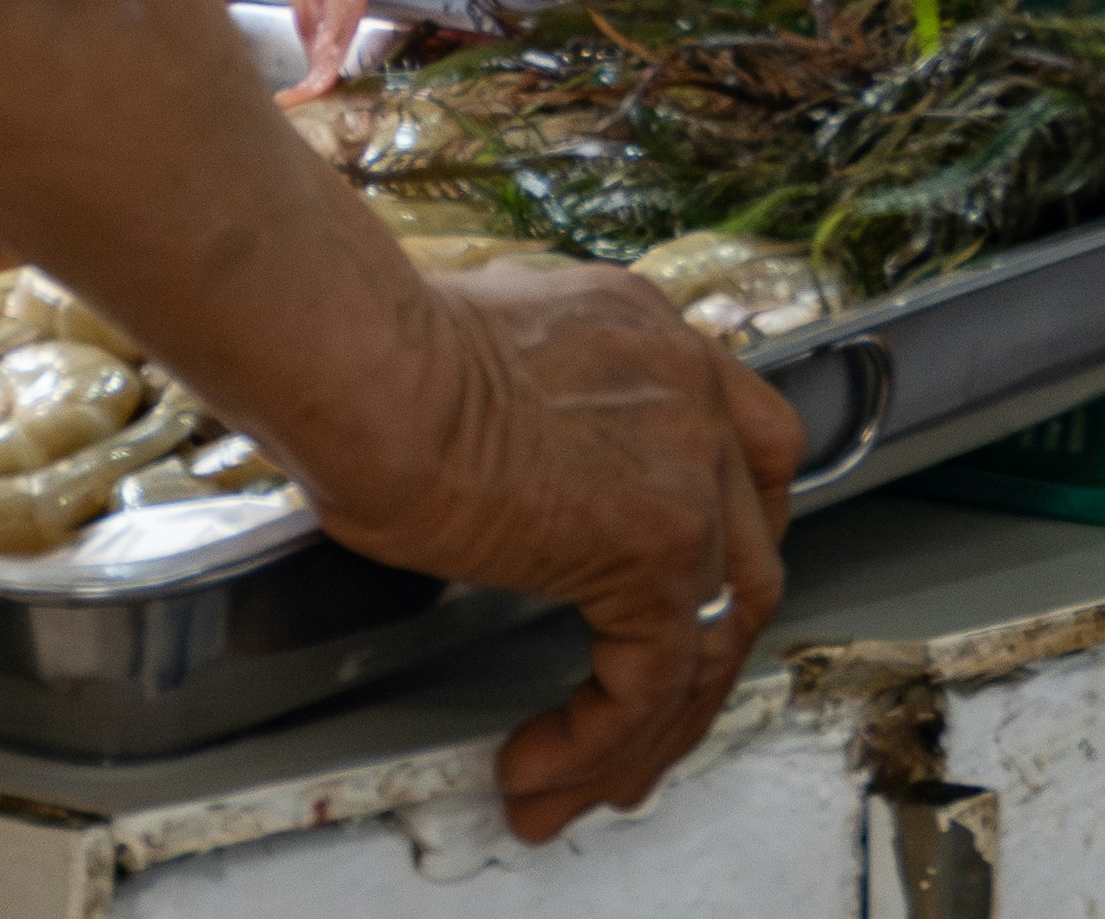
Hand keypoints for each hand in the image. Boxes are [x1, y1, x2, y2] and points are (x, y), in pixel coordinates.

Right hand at [0, 0, 795, 847]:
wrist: (346, 351)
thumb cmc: (345, 327)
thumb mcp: (436, 336)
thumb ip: (467, 366)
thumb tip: (381, 369)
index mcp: (634, 323)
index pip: (726, 418)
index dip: (712, 503)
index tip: (662, 575)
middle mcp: (678, 380)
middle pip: (759, 519)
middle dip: (712, 618)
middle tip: (648, 700)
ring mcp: (677, 461)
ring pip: (723, 617)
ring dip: (653, 715)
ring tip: (585, 781)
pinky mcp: (652, 543)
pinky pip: (659, 674)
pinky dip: (610, 740)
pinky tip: (543, 776)